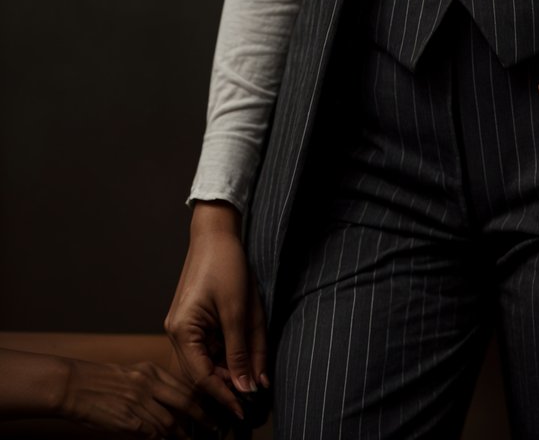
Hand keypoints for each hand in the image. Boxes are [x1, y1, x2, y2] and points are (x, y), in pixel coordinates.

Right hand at [60, 356, 211, 437]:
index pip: (184, 384)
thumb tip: (170, 401)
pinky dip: (162, 439)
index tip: (211, 405)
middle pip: (185, 401)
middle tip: (213, 425)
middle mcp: (149, 384)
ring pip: (170, 422)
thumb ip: (152, 385)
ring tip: (190, 439)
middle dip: (202, 416)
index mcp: (151, 371)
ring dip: (182, 434)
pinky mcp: (128, 420)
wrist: (74, 386)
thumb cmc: (100, 381)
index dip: (201, 397)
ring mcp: (139, 403)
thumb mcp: (132, 374)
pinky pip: (152, 433)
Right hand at [164, 201, 268, 424]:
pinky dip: (227, 352)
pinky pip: (208, 345)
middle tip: (255, 392)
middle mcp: (177, 332)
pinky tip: (244, 353)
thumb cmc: (226, 264)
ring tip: (254, 372)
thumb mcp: (239, 311)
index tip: (243, 411)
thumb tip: (249, 387)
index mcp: (182, 331)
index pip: (201, 377)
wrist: (216, 232)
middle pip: (202, 371)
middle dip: (229, 383)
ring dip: (230, 367)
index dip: (224, 396)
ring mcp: (183, 326)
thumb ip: (242, 352)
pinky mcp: (193, 319)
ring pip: (207, 360)